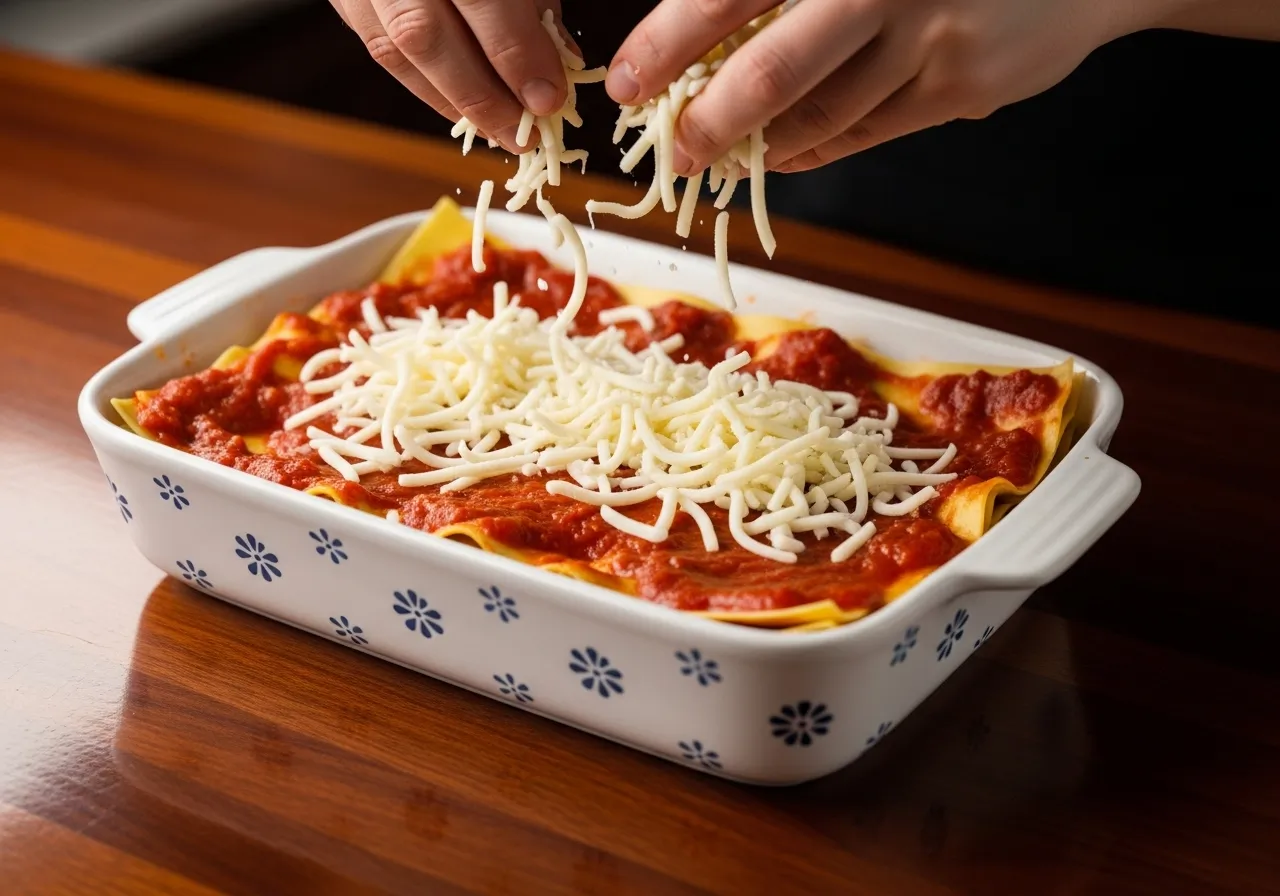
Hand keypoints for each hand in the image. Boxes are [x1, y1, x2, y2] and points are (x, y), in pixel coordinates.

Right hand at [329, 0, 572, 149]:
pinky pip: (378, 47)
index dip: (516, 54)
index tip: (549, 99)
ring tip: (498, 133)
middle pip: (425, 35)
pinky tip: (460, 108)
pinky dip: (425, 85)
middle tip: (524, 136)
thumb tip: (559, 64)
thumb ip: (534, 0)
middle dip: (480, 96)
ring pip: (394, 50)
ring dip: (451, 102)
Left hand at [606, 0, 1155, 173]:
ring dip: (761, 146)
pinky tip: (782, 153)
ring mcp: (932, 40)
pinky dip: (814, 149)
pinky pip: (866, 132)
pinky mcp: (962, 87)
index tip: (627, 83)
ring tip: (720, 155)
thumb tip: (707, 36)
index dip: (669, 42)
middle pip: (776, 72)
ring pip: (822, 116)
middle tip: (672, 153)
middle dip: (709, 122)